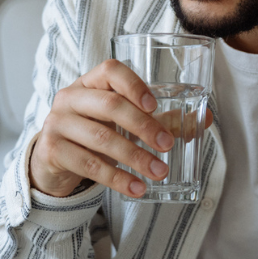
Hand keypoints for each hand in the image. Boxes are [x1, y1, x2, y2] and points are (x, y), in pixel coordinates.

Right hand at [29, 59, 213, 197]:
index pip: (110, 70)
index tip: (155, 106)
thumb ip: (160, 119)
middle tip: (167, 145)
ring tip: (159, 172)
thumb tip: (205, 119)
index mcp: (89, 83)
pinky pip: (90, 165)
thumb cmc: (93, 132)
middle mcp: (70, 97)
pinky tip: (137, 188)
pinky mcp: (52, 151)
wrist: (52, 159)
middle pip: (109, 105)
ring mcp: (57, 123)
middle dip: (143, 126)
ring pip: (101, 139)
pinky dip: (117, 179)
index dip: (134, 85)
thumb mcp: (121, 122)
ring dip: (135, 157)